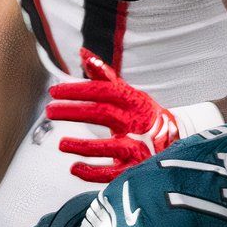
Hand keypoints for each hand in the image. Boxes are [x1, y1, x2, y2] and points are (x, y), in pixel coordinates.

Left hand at [47, 51, 204, 181]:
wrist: (176, 141)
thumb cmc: (142, 114)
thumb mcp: (128, 93)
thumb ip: (104, 75)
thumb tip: (83, 53)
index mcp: (133, 101)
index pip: (104, 91)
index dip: (78, 90)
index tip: (54, 91)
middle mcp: (136, 122)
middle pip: (103, 114)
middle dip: (74, 111)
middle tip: (50, 111)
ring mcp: (138, 146)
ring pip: (110, 147)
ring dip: (83, 146)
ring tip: (61, 144)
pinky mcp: (136, 168)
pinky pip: (114, 173)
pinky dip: (93, 172)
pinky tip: (74, 168)